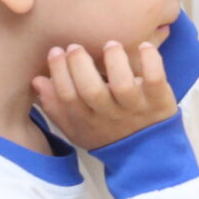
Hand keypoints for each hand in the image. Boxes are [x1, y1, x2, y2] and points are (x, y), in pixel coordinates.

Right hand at [34, 40, 177, 151]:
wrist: (148, 153)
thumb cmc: (108, 134)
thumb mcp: (78, 128)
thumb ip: (56, 106)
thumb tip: (38, 80)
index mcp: (88, 120)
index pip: (68, 96)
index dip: (59, 72)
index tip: (56, 51)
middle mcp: (110, 115)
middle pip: (91, 90)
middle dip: (80, 65)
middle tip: (76, 47)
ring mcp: (136, 108)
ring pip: (123, 85)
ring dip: (114, 61)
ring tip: (110, 45)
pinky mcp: (159, 101)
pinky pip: (156, 80)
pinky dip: (151, 61)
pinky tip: (144, 46)